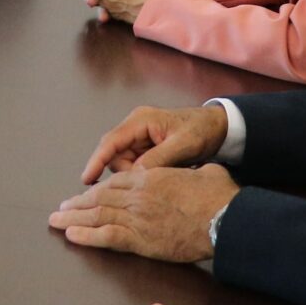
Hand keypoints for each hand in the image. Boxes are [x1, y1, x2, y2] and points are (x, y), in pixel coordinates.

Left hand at [50, 164, 239, 261]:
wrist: (224, 218)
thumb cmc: (220, 196)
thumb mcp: (207, 173)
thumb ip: (196, 172)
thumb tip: (202, 172)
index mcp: (151, 177)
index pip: (116, 183)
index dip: (98, 190)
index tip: (87, 195)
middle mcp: (137, 195)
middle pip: (100, 198)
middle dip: (78, 204)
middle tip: (62, 208)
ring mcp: (136, 217)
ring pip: (97, 216)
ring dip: (73, 219)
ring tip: (56, 221)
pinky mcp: (140, 239)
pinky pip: (107, 237)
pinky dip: (87, 236)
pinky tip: (71, 235)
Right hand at [82, 103, 228, 181]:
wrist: (219, 127)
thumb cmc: (202, 130)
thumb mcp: (184, 145)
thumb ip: (159, 159)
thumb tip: (135, 175)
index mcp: (141, 121)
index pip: (110, 142)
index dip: (96, 161)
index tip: (86, 179)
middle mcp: (135, 126)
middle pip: (114, 154)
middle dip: (124, 172)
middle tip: (145, 183)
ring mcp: (139, 137)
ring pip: (123, 161)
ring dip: (134, 174)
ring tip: (158, 178)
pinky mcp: (145, 146)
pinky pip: (134, 163)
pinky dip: (141, 173)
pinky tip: (155, 178)